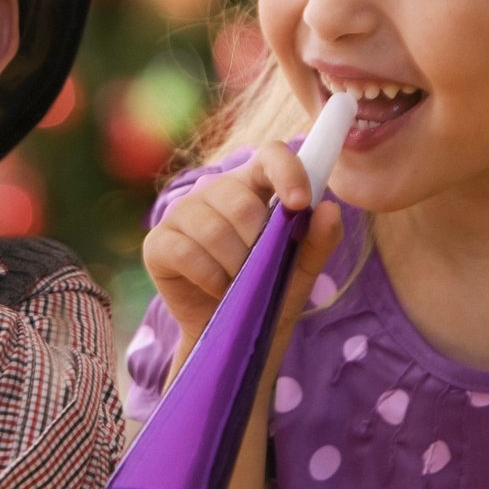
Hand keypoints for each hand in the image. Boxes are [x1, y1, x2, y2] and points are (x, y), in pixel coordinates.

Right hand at [142, 143, 344, 352]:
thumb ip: (319, 239)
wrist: (234, 333)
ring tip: (240, 284)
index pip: (271, 155)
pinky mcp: (158, 242)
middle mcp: (215, 190)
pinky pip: (185, 252)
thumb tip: (330, 209)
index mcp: (254, 185)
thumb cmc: (269, 291)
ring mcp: (182, 213)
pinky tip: (217, 288)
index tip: (300, 204)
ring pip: (212, 228)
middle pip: (239, 200)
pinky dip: (209, 277)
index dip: (287, 172)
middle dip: (258, 243)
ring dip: (234, 265)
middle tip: (262, 269)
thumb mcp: (302, 269)